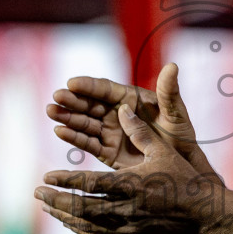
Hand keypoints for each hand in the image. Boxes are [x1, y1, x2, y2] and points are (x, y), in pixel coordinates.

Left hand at [37, 104, 220, 233]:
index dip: (65, 181)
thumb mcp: (162, 150)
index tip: (46, 177)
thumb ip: (139, 131)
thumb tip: (123, 108)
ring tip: (47, 207)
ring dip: (64, 216)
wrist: (204, 215)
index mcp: (131, 185)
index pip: (90, 184)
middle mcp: (126, 209)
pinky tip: (71, 222)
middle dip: (57, 201)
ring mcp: (128, 227)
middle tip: (37, 193)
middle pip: (82, 208)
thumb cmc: (184, 179)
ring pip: (88, 225)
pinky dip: (81, 229)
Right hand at [47, 64, 212, 173]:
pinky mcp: (106, 151)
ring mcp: (109, 132)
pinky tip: (60, 132)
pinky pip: (87, 143)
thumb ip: (169, 93)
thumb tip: (172, 65)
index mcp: (130, 98)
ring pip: (84, 122)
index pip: (105, 89)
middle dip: (72, 100)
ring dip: (67, 117)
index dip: (89, 86)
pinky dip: (74, 138)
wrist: (180, 168)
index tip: (72, 83)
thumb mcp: (176, 114)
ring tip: (51, 112)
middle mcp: (116, 113)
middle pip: (90, 104)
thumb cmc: (181, 137)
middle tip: (56, 97)